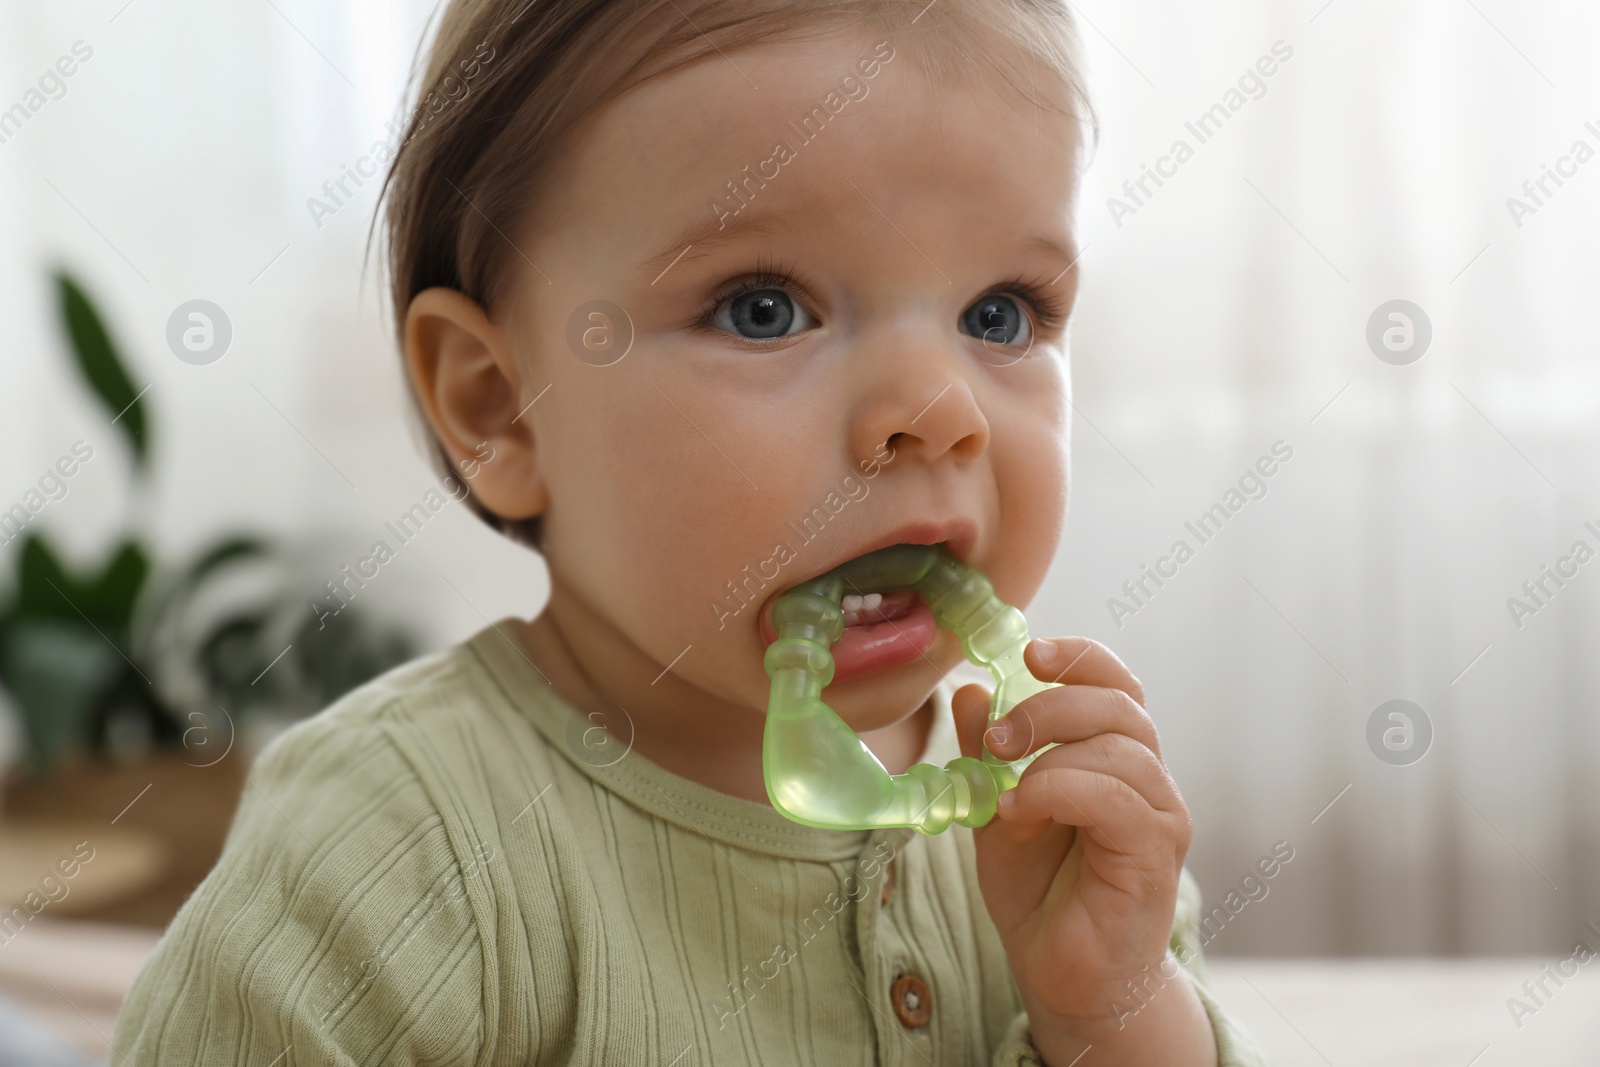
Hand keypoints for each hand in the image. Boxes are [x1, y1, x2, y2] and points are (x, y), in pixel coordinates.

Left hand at [952, 637, 1215, 1064]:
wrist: (1062, 973)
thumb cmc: (1039, 890)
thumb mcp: (995, 808)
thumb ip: (986, 754)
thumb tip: (971, 691)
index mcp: (1116, 756)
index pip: (1117, 683)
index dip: (1080, 656)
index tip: (1030, 652)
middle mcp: (1150, 780)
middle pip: (1120, 706)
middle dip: (1052, 705)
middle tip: (998, 736)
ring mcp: (1160, 817)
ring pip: (1121, 749)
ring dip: (1051, 755)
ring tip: (1004, 789)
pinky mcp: (1156, 856)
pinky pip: (1118, 800)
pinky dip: (1062, 792)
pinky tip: (1022, 811)